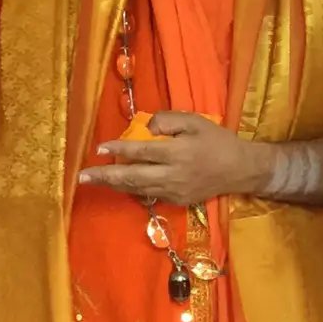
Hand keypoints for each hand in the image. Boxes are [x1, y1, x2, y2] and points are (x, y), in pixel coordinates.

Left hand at [79, 113, 265, 207]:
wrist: (240, 170)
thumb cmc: (217, 141)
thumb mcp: (195, 121)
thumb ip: (168, 120)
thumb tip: (146, 128)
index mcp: (178, 152)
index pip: (141, 152)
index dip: (119, 150)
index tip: (99, 148)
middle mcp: (173, 174)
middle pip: (133, 177)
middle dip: (105, 177)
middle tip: (82, 177)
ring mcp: (174, 191)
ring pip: (138, 189)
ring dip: (114, 185)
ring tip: (94, 182)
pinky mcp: (177, 201)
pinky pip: (150, 195)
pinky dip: (132, 190)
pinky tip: (120, 185)